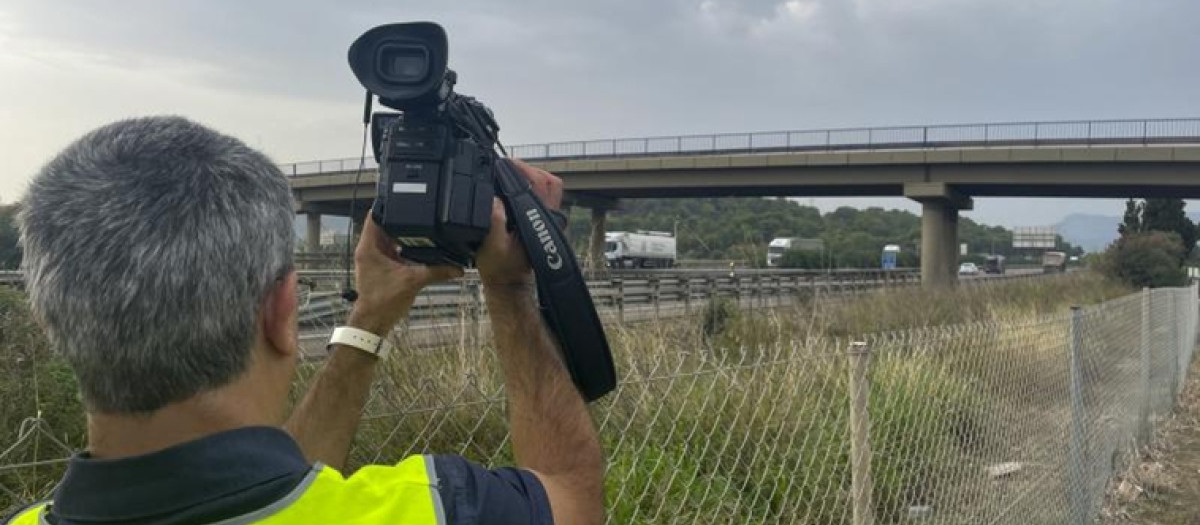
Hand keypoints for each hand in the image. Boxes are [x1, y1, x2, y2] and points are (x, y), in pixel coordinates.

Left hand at [349, 215, 463, 334]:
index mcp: (369, 247)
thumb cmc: (382, 302)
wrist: (374, 322)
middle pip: (384, 224)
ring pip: (389, 236)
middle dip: (401, 218)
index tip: (402, 196)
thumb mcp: (413, 282)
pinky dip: (403, 245)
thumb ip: (436, 272)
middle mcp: (369, 249)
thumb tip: (457, 267)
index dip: (387, 204)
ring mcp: (374, 257)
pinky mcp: (381, 265)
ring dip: (402, 232)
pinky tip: (418, 244)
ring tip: (421, 224)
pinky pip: (392, 249)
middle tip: (419, 209)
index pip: (375, 216)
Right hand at [476, 159, 563, 286]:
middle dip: (526, 170)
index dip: (521, 170)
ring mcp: (548, 217)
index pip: (539, 184)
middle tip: (506, 167)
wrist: (509, 281)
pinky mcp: (543, 218)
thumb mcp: (491, 247)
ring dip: (530, 176)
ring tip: (510, 174)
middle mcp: (548, 217)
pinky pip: (544, 194)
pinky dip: (531, 185)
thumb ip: (494, 222)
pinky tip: (514, 187)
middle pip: (548, 181)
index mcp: (537, 221)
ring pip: (549, 186)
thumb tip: (495, 199)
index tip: (504, 165)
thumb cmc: (501, 267)